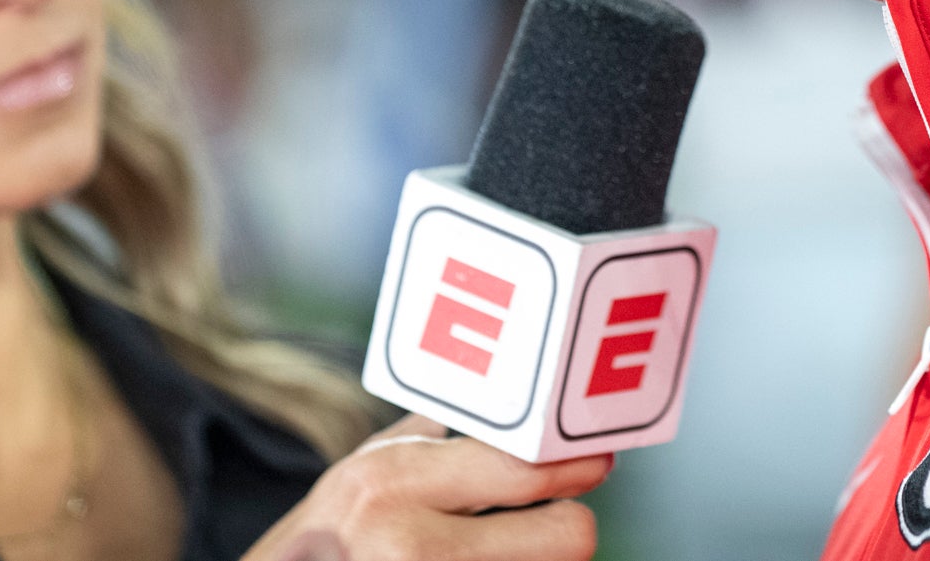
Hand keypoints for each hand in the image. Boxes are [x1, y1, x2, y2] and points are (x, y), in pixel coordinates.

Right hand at [242, 415, 611, 560]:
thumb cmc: (332, 534)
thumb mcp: (368, 467)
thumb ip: (434, 429)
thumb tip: (503, 385)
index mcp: (393, 482)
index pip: (525, 467)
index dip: (576, 465)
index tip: (598, 460)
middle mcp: (408, 546)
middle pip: (567, 537)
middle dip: (570, 528)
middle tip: (563, 519)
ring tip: (503, 549)